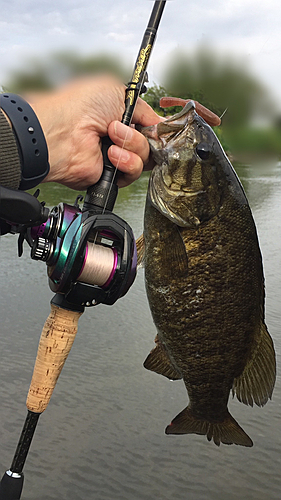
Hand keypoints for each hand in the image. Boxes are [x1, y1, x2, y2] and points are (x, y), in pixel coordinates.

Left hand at [27, 76, 160, 189]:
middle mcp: (119, 137)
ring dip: (132, 146)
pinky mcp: (112, 175)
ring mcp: (116, 157)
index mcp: (120, 116)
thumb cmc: (79, 107)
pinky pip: (134, 173)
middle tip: (120, 128)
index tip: (158, 127)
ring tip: (110, 138)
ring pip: (145, 158)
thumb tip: (158, 121)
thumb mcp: (118, 93)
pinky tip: (110, 154)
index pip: (150, 126)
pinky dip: (126, 162)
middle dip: (141, 135)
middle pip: (151, 144)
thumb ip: (143, 108)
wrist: (62, 133)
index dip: (156, 128)